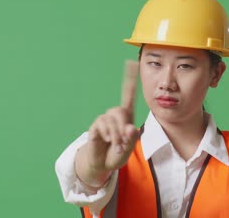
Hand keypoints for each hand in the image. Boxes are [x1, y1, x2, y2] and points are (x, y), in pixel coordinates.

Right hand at [75, 60, 139, 190]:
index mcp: (126, 117)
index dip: (130, 80)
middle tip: (123, 143)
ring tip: (117, 147)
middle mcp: (114, 116)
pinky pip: (103, 126)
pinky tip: (108, 142)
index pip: (128, 96)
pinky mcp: (95, 127)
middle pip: (120, 111)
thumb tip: (131, 128)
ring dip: (117, 136)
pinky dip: (109, 136)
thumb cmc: (117, 154)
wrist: (102, 164)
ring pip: (112, 120)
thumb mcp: (128, 148)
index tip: (133, 63)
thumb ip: (131, 139)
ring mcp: (104, 120)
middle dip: (123, 128)